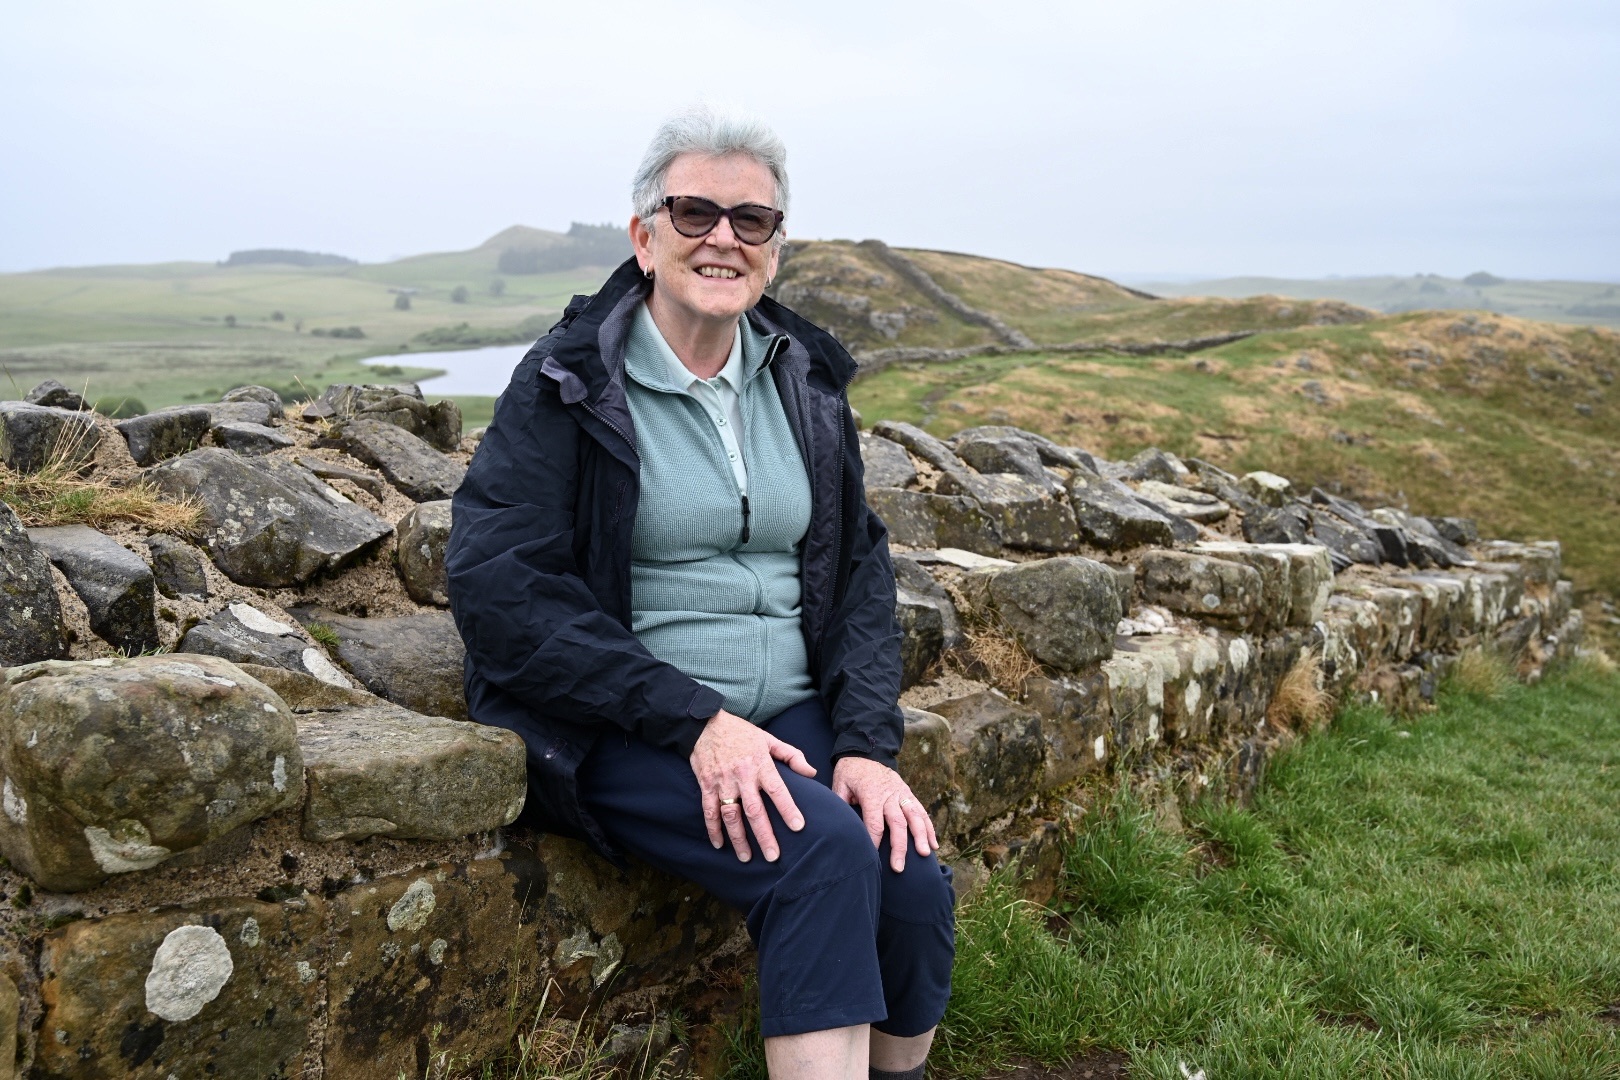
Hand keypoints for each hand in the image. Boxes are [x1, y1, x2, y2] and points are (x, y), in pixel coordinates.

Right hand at [690, 710, 816, 862]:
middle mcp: (742, 776)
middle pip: (755, 810)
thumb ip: (791, 756)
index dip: (788, 809)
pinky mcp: (706, 785)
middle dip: (764, 835)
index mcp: (760, 764)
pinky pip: (709, 811)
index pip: (778, 791)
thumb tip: (811, 773)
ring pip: (731, 815)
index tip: (798, 827)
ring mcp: (722, 782)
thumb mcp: (768, 739)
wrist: (705, 724)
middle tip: (773, 855)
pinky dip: (713, 829)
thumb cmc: (741, 733)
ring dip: (739, 838)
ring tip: (746, 857)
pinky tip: (719, 844)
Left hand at [832, 758, 938, 871]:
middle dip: (899, 847)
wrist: (865, 752)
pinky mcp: (908, 794)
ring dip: (921, 836)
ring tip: (925, 854)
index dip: (874, 841)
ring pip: (915, 816)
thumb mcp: (839, 784)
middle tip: (899, 868)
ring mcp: (902, 794)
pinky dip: (928, 828)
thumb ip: (840, 804)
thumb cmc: (850, 772)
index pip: (874, 822)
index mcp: (871, 794)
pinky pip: (921, 811)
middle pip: (897, 823)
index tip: (873, 859)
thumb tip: (839, 827)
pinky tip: (933, 845)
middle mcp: (890, 795)